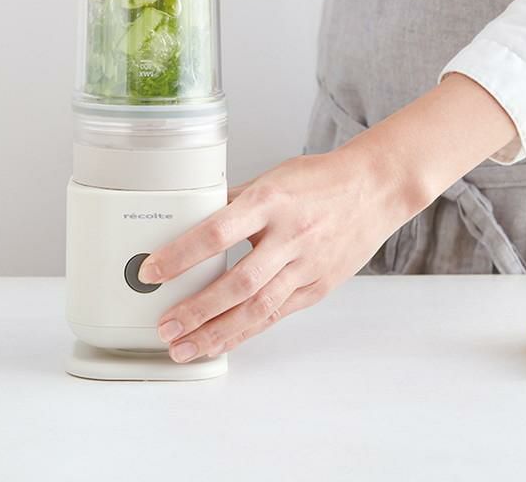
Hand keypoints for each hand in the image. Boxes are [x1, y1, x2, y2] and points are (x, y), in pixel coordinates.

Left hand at [138, 145, 407, 362]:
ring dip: (217, 333)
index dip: (181, 255)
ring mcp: (306, 265)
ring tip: (185, 347)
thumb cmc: (318, 180)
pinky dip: (246, 331)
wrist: (373, 189)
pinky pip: (277, 314)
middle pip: (237, 282)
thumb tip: (191, 222)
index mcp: (269, 201)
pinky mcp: (318, 287)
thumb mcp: (270, 178)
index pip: (216, 232)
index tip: (152, 271)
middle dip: (196, 310)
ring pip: (258, 308)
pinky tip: (222, 342)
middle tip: (164, 326)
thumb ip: (233, 203)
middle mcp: (289, 236)